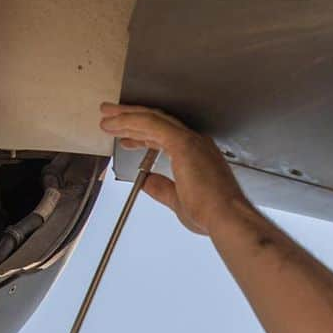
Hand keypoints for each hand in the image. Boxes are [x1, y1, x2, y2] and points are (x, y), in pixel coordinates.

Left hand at [98, 102, 247, 235]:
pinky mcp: (183, 142)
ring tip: (107, 115)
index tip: (126, 139)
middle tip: (110, 118)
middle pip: (157, 124)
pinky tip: (116, 122)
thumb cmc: (210, 214)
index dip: (142, 137)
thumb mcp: (178, 201)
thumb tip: (146, 182)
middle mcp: (196, 144)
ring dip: (127, 116)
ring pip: (153, 119)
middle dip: (131, 120)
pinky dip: (132, 120)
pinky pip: (152, 124)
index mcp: (197, 156)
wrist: (226, 217)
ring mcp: (190, 141)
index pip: (165, 139)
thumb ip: (161, 189)